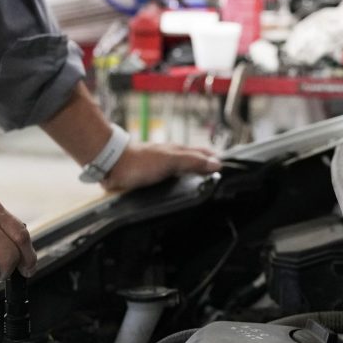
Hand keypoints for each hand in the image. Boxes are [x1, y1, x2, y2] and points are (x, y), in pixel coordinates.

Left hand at [101, 141, 220, 192]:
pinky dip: (180, 184)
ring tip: (205, 187)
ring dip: (194, 177)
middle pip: (196, 162)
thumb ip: (193, 161)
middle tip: (221, 180)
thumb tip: (217, 163)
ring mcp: (162, 167)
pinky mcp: (152, 177)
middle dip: (208, 169)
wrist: (112, 165)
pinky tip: (180, 192)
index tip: (230, 170)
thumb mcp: (171, 161)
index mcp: (179, 151)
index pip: (205, 154)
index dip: (218, 161)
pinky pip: (171, 180)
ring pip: (184, 171)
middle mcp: (172, 157)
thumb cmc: (139, 161)